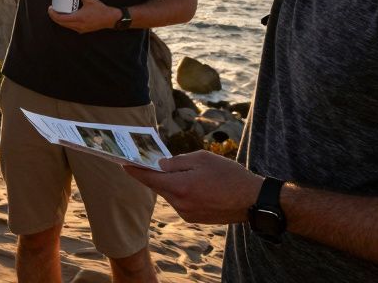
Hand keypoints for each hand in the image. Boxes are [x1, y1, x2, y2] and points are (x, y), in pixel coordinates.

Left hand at [47, 0, 120, 33]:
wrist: (110, 19)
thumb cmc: (100, 9)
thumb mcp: (90, 0)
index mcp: (78, 18)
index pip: (61, 18)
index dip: (53, 14)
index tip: (50, 8)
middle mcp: (78, 25)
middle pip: (61, 23)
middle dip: (54, 17)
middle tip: (52, 9)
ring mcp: (80, 29)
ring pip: (66, 26)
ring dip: (60, 20)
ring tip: (58, 11)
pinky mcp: (83, 30)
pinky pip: (71, 27)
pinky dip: (66, 22)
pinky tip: (66, 16)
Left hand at [124, 149, 263, 223]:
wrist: (253, 201)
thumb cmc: (229, 175)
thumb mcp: (202, 159)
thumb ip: (177, 162)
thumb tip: (160, 165)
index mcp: (180, 187)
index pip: (149, 178)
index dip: (135, 170)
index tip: (124, 164)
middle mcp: (180, 204)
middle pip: (159, 187)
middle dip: (156, 175)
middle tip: (154, 162)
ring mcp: (187, 214)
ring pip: (170, 195)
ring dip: (172, 184)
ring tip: (187, 173)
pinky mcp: (195, 219)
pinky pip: (180, 202)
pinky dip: (181, 192)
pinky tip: (196, 185)